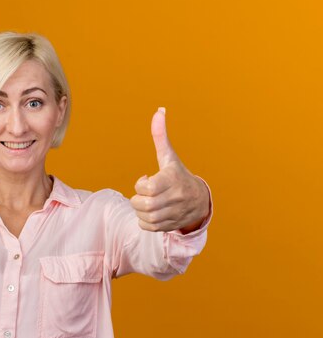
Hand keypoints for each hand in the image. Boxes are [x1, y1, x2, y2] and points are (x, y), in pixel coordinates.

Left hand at [130, 108, 209, 232]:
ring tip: (148, 203)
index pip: (146, 188)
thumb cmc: (178, 175)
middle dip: (136, 200)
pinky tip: (151, 213)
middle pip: (143, 205)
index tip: (146, 179)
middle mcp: (175, 198)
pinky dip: (144, 221)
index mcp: (172, 180)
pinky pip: (147, 227)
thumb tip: (159, 110)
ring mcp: (174, 213)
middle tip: (143, 194)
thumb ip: (160, 136)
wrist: (200, 201)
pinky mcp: (170, 225)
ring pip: (143, 217)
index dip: (140, 184)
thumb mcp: (169, 157)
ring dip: (140, 210)